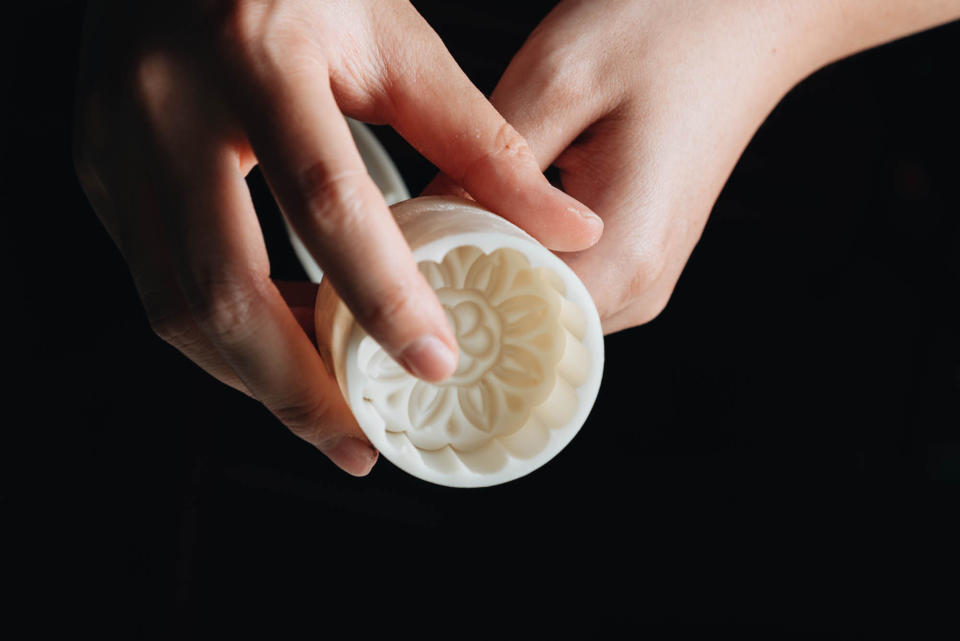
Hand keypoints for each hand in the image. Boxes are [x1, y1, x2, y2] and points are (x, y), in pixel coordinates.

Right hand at [72, 0, 602, 474]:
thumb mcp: (393, 42)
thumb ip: (478, 140)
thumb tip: (565, 228)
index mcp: (258, 54)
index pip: (325, 200)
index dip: (381, 295)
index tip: (433, 365)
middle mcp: (167, 103)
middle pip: (221, 286)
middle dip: (295, 386)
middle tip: (360, 444)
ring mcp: (117, 141)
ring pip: (174, 302)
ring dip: (252, 376)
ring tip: (326, 413)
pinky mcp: (100, 169)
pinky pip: (153, 281)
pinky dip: (220, 334)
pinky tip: (277, 350)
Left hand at [428, 0, 959, 332]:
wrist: (756, 13)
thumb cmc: (673, 26)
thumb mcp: (558, 80)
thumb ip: (486, 168)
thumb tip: (423, 225)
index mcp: (624, 254)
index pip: (509, 320)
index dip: (441, 300)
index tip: (388, 275)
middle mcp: (641, 283)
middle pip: (522, 323)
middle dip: (457, 291)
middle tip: (397, 254)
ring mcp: (644, 273)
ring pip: (540, 305)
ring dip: (486, 276)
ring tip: (435, 238)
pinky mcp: (639, 253)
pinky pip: (563, 281)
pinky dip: (518, 262)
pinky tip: (485, 225)